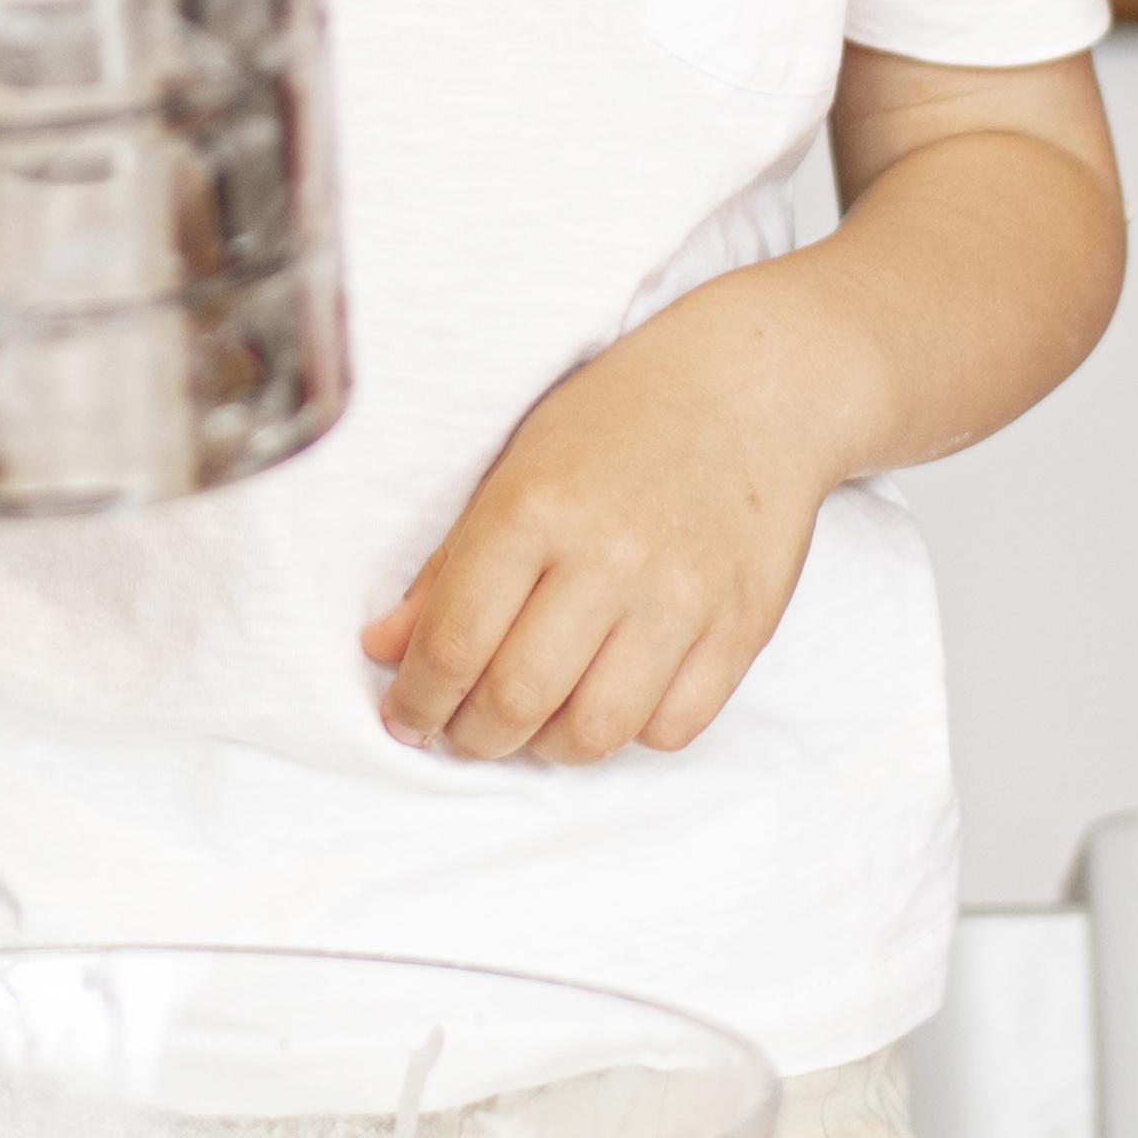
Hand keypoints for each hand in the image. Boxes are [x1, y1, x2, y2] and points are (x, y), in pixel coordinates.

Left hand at [361, 300, 850, 763]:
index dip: (417, 701)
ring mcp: (682, 597)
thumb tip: (386, 651)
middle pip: (517, 700)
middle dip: (473, 738)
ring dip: (548, 749)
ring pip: (595, 733)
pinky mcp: (741, 627)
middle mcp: (610, 556)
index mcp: (535, 506)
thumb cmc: (618, 422)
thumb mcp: (516, 467)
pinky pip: (671, 729)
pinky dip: (629, 733)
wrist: (751, 388)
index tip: (406, 719)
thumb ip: (450, 565)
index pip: (454, 642)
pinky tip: (610, 695)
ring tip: (535, 725)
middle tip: (463, 731)